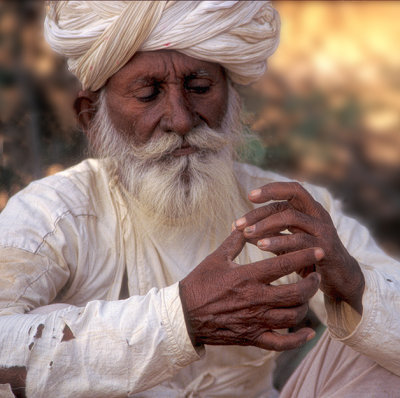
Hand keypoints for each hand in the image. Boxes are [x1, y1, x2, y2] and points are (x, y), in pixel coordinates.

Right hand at [179, 229, 322, 350]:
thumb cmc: (199, 283)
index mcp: (246, 277)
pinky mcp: (252, 336)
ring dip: (306, 304)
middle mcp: (255, 299)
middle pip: (296, 292)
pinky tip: (308, 332)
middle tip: (315, 274)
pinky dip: (298, 339)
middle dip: (312, 283)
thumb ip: (234, 241)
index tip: (318, 250)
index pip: (283, 265)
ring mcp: (255, 320)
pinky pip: (282, 343)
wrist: (185, 315)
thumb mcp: (216, 257)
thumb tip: (245, 224)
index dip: (304, 256)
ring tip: (307, 295)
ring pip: (293, 315)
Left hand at [234, 182, 364, 313]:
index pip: (290, 190)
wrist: (340, 279)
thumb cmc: (309, 257)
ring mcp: (323, 230)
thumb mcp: (288, 242)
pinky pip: (299, 240)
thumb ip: (269, 233)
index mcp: (310, 209)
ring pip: (292, 217)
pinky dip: (278, 241)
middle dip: (262, 208)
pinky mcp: (325, 248)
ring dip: (266, 224)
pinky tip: (262, 246)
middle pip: (290, 200)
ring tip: (246, 233)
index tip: (250, 196)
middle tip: (239, 222)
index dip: (270, 190)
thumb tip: (239, 230)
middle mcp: (318, 214)